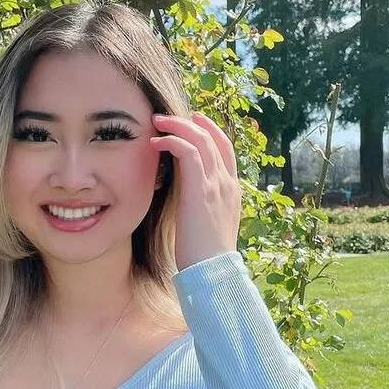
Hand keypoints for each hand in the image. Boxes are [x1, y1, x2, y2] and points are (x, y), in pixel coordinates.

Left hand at [149, 110, 242, 271]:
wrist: (212, 272)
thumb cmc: (203, 255)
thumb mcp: (205, 223)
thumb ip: (199, 202)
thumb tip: (183, 193)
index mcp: (231, 190)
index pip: (225, 149)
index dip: (209, 131)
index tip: (192, 120)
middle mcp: (227, 183)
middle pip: (214, 138)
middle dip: (190, 122)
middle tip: (168, 117)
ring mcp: (217, 184)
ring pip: (201, 139)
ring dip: (178, 126)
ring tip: (156, 122)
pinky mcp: (201, 188)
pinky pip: (189, 152)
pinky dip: (173, 141)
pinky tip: (157, 141)